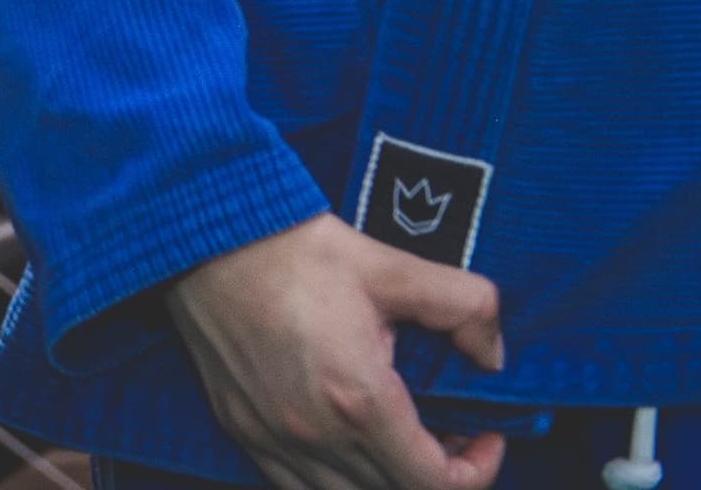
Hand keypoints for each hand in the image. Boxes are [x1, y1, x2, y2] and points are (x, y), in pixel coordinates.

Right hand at [165, 215, 507, 489]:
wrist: (207, 235)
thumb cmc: (297, 249)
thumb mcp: (394, 267)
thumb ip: (467, 307)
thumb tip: (494, 355)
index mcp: (359, 400)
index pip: (436, 485)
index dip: (477, 471)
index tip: (486, 436)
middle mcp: (314, 435)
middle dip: (437, 472)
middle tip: (451, 431)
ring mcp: (271, 437)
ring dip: (385, 479)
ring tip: (399, 439)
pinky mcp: (240, 428)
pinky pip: (295, 486)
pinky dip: (333, 480)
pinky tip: (345, 442)